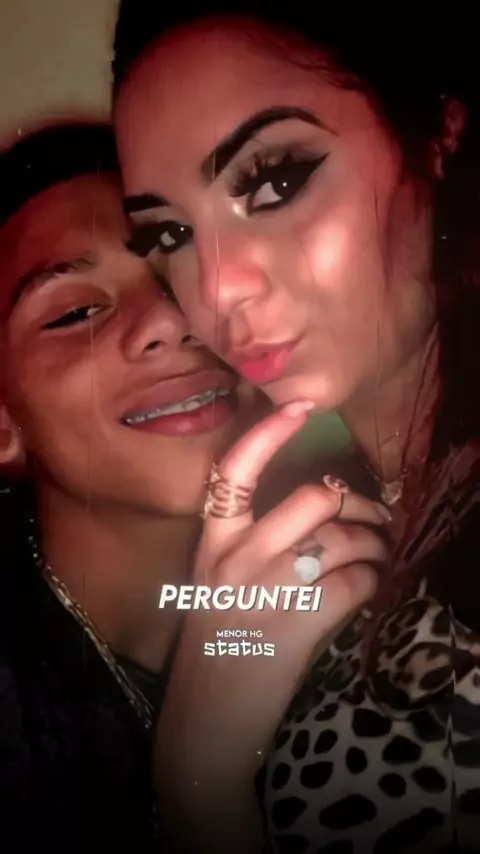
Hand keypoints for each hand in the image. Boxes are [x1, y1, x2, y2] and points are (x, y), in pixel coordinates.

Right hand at [155, 401, 389, 849]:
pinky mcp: (299, 623)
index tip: (302, 404)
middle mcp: (236, 556)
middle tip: (375, 520)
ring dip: (376, 545)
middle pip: (314, 499)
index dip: (271, 431)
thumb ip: (253, 544)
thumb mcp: (218, 584)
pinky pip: (356, 583)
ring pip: (344, 539)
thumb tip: (320, 508)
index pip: (236, 469)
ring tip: (380, 556)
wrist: (206, 721)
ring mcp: (268, 589)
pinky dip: (374, 583)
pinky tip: (369, 591)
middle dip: (359, 505)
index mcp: (212, 541)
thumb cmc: (216, 645)